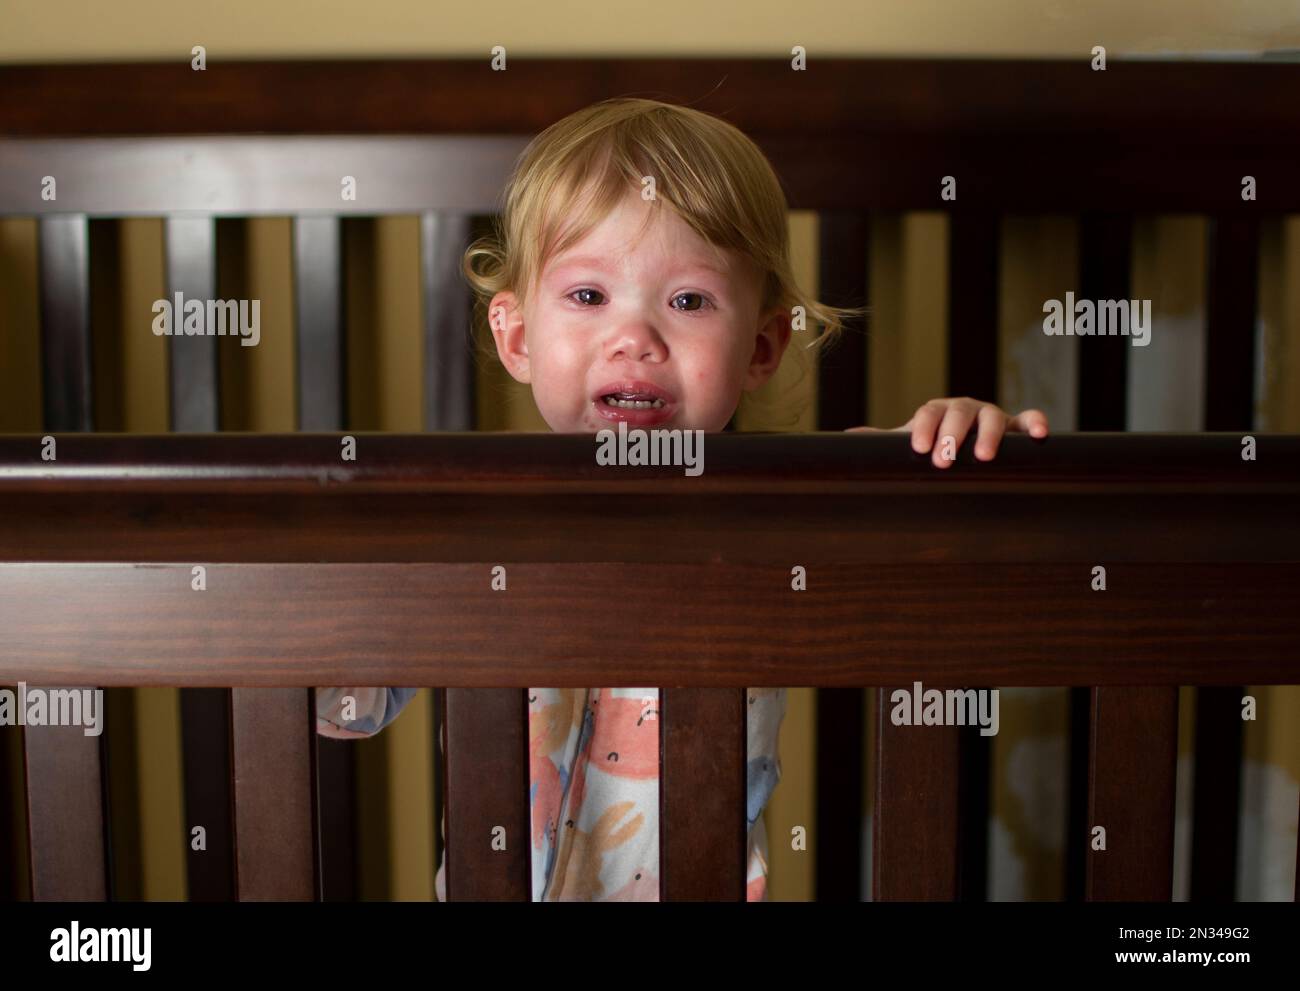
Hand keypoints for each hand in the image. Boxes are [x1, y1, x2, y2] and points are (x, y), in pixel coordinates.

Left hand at [846, 397, 1048, 468]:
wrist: (967, 447)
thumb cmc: (935, 447)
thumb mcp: (910, 443)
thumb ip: (884, 442)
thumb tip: (848, 438)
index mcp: (937, 411)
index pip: (929, 413)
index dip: (924, 429)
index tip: (919, 448)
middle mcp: (965, 409)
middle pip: (958, 415)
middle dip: (951, 436)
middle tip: (944, 460)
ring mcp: (993, 415)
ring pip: (992, 416)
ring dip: (988, 434)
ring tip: (984, 456)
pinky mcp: (1017, 426)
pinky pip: (1029, 419)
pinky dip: (1035, 423)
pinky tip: (1039, 436)